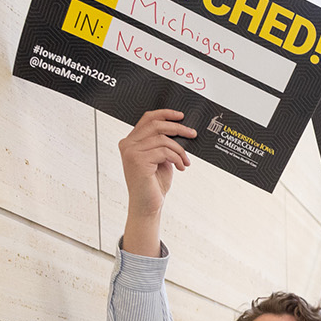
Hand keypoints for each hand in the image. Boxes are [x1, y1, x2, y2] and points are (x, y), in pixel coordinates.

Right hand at [118, 111, 194, 246]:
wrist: (148, 206)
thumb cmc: (153, 184)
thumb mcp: (161, 159)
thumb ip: (164, 144)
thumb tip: (180, 130)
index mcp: (130, 142)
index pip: (147, 119)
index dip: (165, 114)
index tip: (181, 116)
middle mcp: (127, 144)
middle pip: (156, 125)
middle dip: (178, 128)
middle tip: (192, 134)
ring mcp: (131, 152)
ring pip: (163, 139)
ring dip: (180, 150)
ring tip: (186, 161)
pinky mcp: (138, 160)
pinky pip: (165, 151)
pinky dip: (177, 158)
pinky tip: (181, 167)